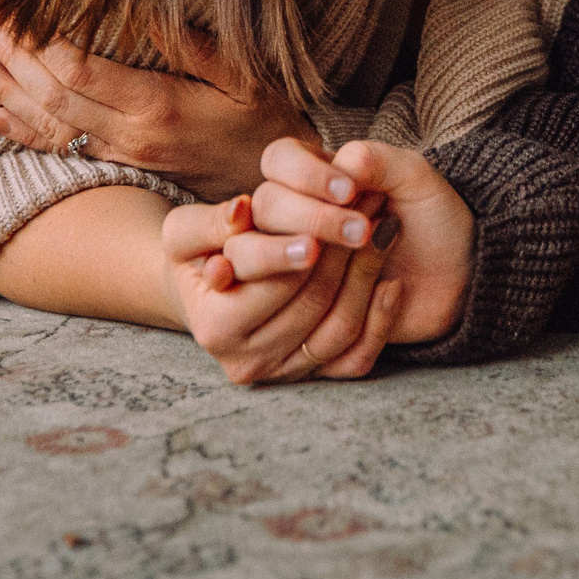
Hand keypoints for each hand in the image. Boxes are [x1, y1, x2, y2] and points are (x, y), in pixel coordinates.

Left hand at [0, 27, 315, 200]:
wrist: (277, 193)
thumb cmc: (270, 125)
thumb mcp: (248, 77)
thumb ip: (194, 47)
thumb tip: (147, 11)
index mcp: (158, 107)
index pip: (81, 72)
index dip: (42, 42)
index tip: (16, 11)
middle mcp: (131, 135)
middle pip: (55, 97)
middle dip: (15, 60)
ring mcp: (124, 155)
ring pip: (50, 124)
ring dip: (7, 93)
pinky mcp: (123, 166)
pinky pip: (62, 149)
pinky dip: (23, 132)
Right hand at [160, 191, 401, 383]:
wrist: (214, 296)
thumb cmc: (202, 253)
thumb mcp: (187, 233)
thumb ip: (208, 224)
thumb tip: (240, 213)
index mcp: (215, 325)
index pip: (266, 286)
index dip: (290, 253)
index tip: (320, 232)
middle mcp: (247, 360)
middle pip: (309, 301)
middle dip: (342, 249)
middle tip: (370, 201)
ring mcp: (284, 371)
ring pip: (338, 326)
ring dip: (367, 273)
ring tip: (384, 227)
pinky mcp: (315, 377)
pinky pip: (356, 357)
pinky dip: (380, 319)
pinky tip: (392, 282)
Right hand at [246, 137, 474, 346]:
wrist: (458, 274)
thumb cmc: (433, 218)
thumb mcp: (416, 180)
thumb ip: (379, 161)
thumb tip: (345, 160)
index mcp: (309, 179)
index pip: (277, 160)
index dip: (304, 175)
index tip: (349, 191)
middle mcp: (287, 225)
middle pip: (265, 216)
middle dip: (317, 222)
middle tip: (364, 231)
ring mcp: (291, 279)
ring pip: (284, 280)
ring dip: (347, 268)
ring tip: (387, 249)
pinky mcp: (310, 328)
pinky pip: (317, 331)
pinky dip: (366, 313)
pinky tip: (392, 290)